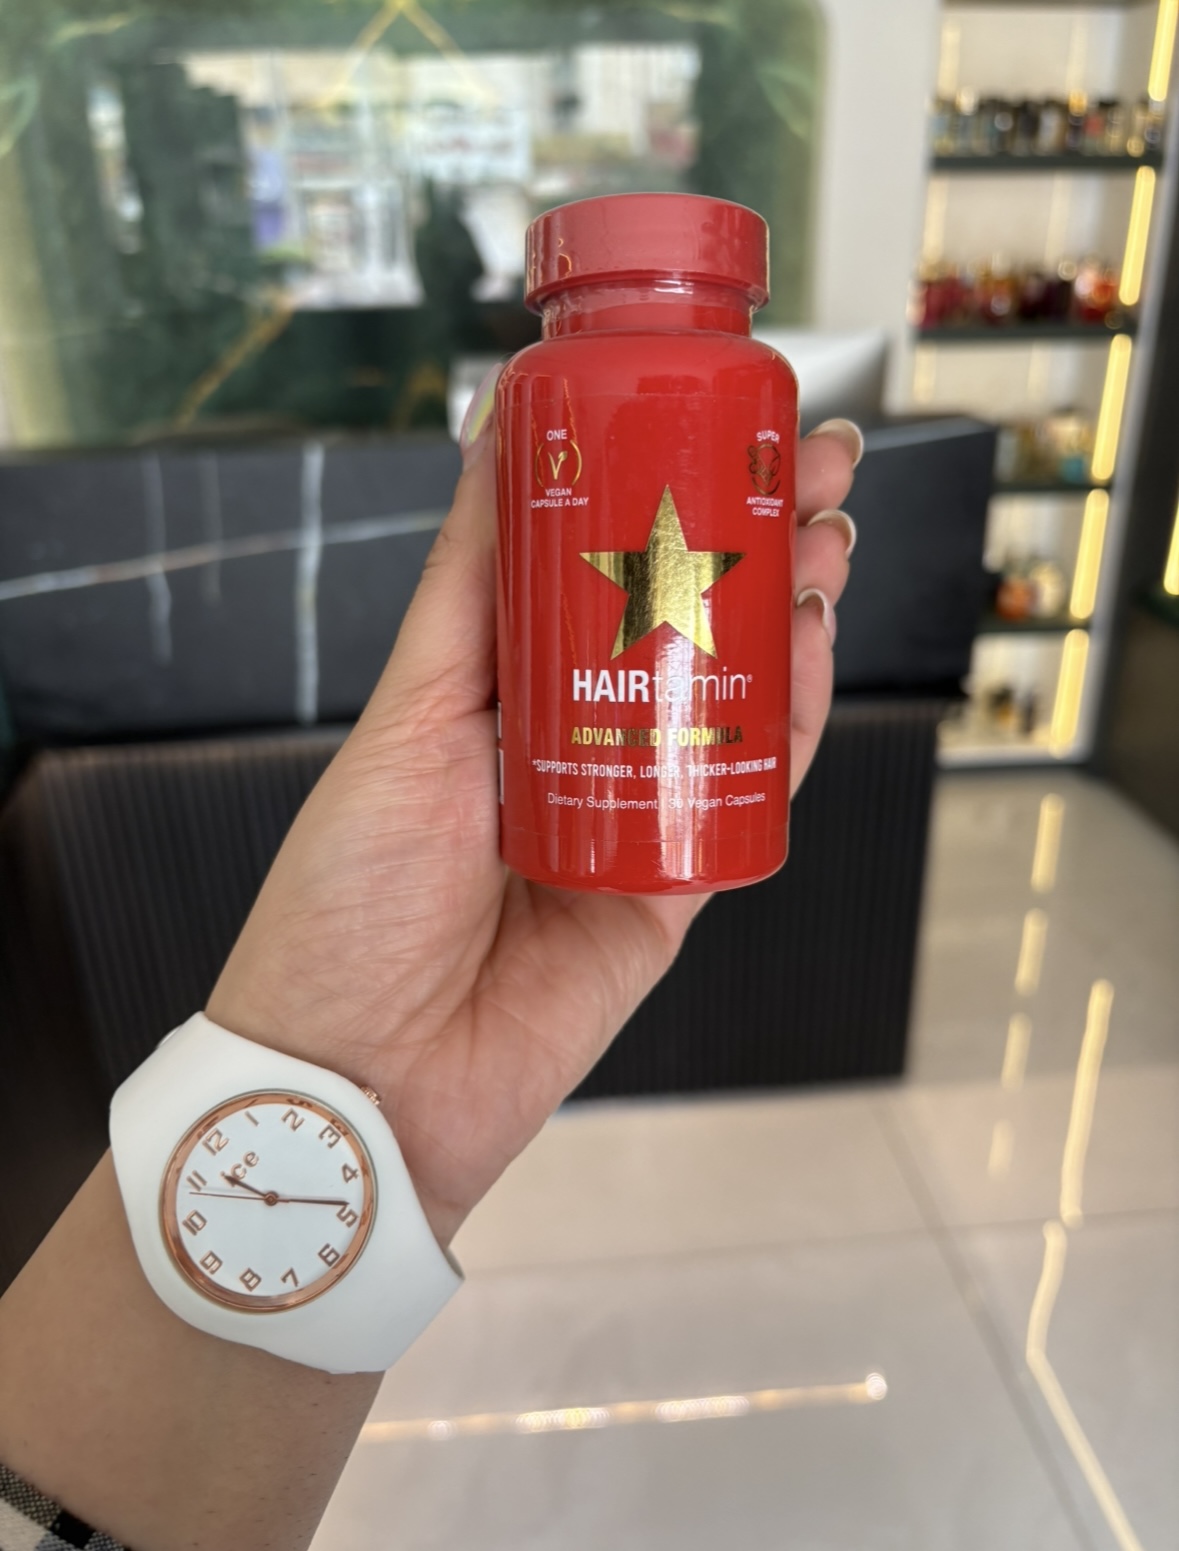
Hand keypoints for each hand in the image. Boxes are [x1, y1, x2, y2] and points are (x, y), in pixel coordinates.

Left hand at [207, 400, 858, 1247]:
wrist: (364, 1077)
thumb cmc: (348, 900)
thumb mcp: (405, 718)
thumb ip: (465, 592)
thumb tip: (496, 441)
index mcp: (499, 695)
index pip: (599, 571)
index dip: (662, 494)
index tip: (713, 419)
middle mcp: (574, 743)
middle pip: (684, 621)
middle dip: (754, 535)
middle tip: (814, 463)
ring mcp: (631, 813)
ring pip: (734, 695)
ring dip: (791, 609)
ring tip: (828, 534)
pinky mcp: (677, 886)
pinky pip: (748, 793)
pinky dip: (792, 719)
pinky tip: (811, 641)